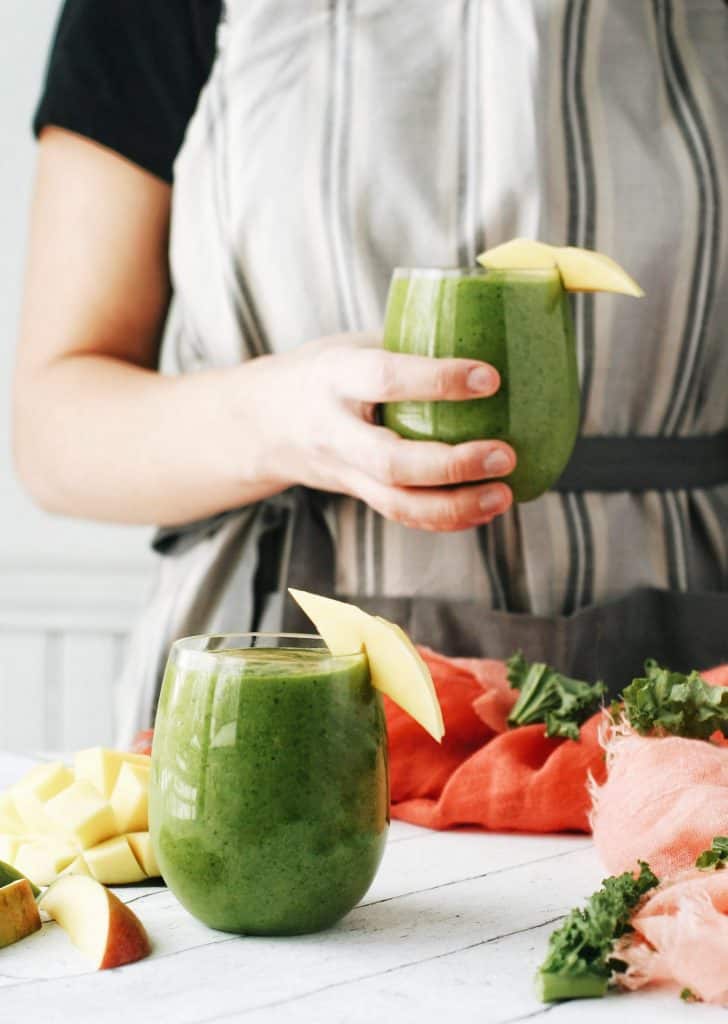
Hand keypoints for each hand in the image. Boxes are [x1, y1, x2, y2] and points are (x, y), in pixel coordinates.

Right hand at [242, 334, 514, 531]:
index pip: (385, 378)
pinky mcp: (358, 494)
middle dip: (452, 464)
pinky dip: (447, 518)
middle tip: (503, 455)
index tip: (489, 378)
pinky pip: (403, 514)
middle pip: (390, 462)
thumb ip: (404, 344)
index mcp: (334, 377)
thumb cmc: (320, 373)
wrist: (261, 422)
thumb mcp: (350, 345)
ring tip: (503, 493)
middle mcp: (335, 431)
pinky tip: (485, 506)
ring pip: (398, 503)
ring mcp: (345, 470)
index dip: (437, 380)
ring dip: (455, 505)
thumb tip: (483, 332)